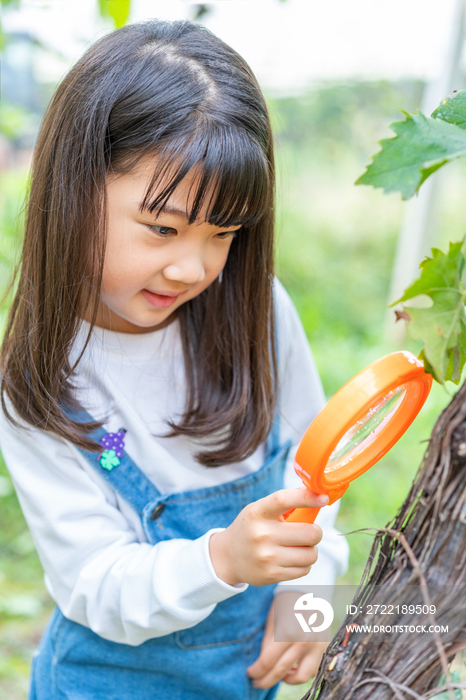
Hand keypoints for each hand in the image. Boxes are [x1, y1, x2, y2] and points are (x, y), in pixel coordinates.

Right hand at [209, 488, 327, 586]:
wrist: (228, 557)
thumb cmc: (251, 528)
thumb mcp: (260, 509)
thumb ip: (285, 502)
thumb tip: (316, 493)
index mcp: (258, 512)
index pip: (284, 499)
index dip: (307, 497)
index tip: (323, 498)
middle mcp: (262, 534)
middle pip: (309, 533)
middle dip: (316, 532)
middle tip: (309, 531)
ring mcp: (267, 557)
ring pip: (311, 554)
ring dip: (311, 549)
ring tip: (299, 546)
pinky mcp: (272, 575)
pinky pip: (305, 569)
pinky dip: (304, 563)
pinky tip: (292, 558)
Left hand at [247, 592, 327, 688]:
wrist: (311, 591)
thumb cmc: (287, 603)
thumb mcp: (272, 620)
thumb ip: (268, 644)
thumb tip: (262, 664)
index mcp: (287, 632)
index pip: (267, 661)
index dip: (256, 671)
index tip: (250, 674)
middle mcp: (303, 641)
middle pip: (281, 672)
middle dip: (266, 680)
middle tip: (257, 682)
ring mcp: (316, 646)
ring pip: (300, 677)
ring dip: (286, 680)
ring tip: (277, 675)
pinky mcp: (325, 647)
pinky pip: (313, 670)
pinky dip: (301, 673)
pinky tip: (292, 669)